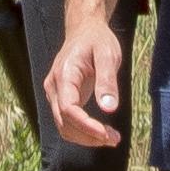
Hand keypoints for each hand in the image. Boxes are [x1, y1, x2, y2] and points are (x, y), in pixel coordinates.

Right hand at [45, 21, 127, 149]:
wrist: (85, 30)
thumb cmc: (97, 40)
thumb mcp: (108, 54)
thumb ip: (107, 81)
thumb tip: (109, 109)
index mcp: (64, 74)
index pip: (68, 108)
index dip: (86, 126)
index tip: (106, 135)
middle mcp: (54, 86)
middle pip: (64, 122)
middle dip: (88, 136)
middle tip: (115, 140)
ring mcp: (55, 93)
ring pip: (63, 126)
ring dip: (85, 137)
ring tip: (111, 138)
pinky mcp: (61, 98)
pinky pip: (67, 121)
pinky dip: (83, 132)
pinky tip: (101, 132)